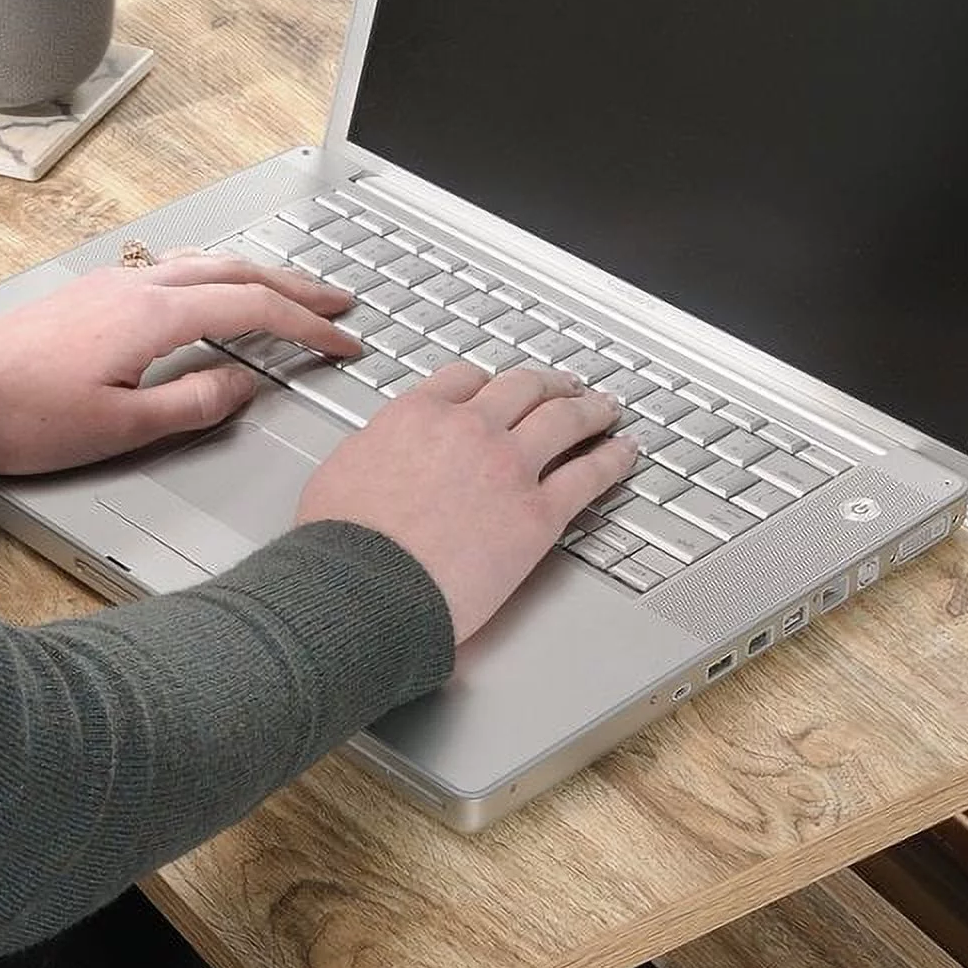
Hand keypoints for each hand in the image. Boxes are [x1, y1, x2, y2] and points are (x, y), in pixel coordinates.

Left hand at [0, 250, 360, 473]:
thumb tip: (243, 385)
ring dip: (258, 275)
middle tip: (339, 302)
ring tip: (292, 293)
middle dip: (296, 287)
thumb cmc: (26, 417)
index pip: (253, 309)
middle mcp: (136, 286)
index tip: (343, 342)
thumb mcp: (125, 427)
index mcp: (153, 315)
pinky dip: (217, 275)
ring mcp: (113, 284)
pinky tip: (217, 290)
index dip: (307, 326)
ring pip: (205, 262)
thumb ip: (196, 403)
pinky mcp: (94, 295)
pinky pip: (174, 269)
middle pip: (236, 271)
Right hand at [294, 363, 637, 642]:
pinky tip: (625, 453)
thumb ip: (376, 452)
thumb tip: (380, 456)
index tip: (498, 387)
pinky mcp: (538, 514)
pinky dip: (614, 459)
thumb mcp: (342, 472)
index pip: (465, 379)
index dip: (489, 382)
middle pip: (523, 388)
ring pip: (565, 418)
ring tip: (605, 409)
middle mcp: (469, 429)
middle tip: (563, 386)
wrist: (362, 588)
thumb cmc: (342, 546)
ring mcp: (509, 467)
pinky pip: (589, 475)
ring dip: (591, 409)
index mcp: (418, 415)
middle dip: (548, 384)